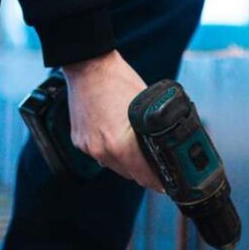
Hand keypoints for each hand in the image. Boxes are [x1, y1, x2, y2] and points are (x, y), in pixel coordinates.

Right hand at [62, 50, 163, 190]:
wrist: (89, 66)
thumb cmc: (119, 80)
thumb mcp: (147, 106)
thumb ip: (154, 130)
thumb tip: (167, 146)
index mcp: (122, 144)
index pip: (144, 176)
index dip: (159, 181)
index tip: (168, 183)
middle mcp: (103, 150)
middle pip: (130, 175)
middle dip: (145, 171)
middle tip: (158, 165)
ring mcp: (89, 147)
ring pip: (114, 166)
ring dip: (127, 161)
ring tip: (137, 147)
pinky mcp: (79, 141)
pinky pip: (100, 154)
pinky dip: (110, 150)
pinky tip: (117, 135)